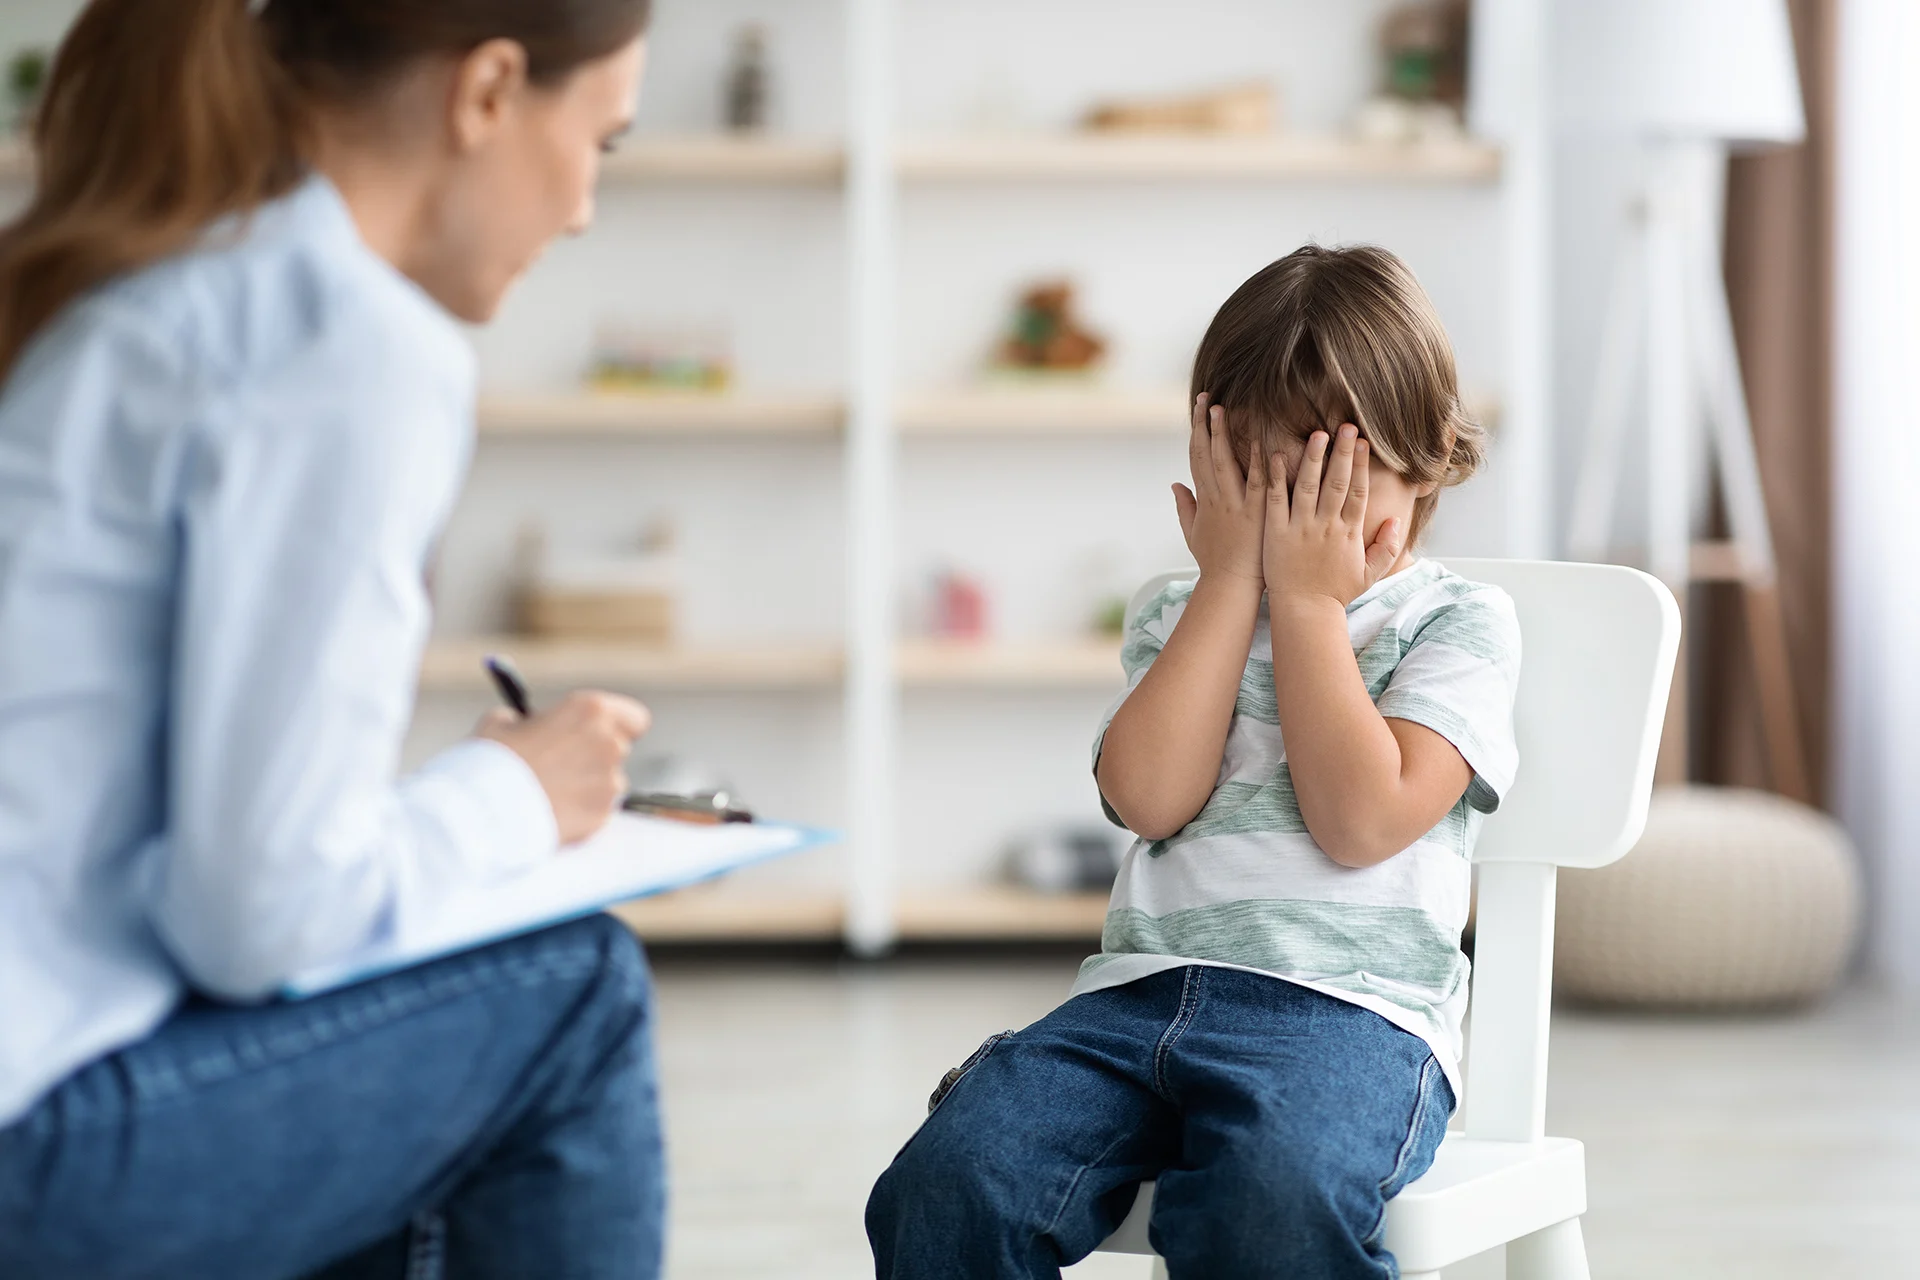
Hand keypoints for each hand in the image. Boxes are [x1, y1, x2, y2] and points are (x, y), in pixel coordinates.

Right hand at [477, 690, 650, 843]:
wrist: (481, 811)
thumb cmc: (490, 761)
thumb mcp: (502, 722)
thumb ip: (529, 720)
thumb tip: (531, 724)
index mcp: (591, 712)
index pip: (634, 718)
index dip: (620, 726)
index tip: (602, 733)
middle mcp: (610, 745)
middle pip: (618, 750)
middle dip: (595, 756)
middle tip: (562, 764)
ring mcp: (609, 784)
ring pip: (607, 783)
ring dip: (587, 786)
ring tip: (548, 792)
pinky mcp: (601, 817)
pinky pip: (596, 811)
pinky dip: (579, 812)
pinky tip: (550, 811)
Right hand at [1173, 394, 1266, 585]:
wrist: (1231, 587)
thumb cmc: (1215, 563)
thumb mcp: (1193, 534)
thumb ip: (1184, 507)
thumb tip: (1174, 484)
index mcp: (1203, 500)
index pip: (1196, 458)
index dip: (1197, 432)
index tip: (1199, 409)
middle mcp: (1216, 499)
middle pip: (1207, 454)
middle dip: (1205, 425)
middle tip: (1207, 397)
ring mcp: (1235, 506)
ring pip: (1225, 464)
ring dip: (1223, 436)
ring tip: (1221, 410)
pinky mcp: (1256, 515)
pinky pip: (1257, 483)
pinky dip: (1257, 462)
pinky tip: (1258, 441)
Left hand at [1264, 425, 1403, 607]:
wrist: (1304, 612)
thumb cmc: (1335, 592)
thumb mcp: (1368, 573)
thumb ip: (1387, 548)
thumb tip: (1398, 522)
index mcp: (1349, 533)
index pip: (1358, 491)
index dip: (1361, 465)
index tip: (1363, 442)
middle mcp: (1326, 526)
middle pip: (1337, 483)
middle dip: (1342, 453)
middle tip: (1346, 426)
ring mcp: (1300, 528)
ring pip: (1308, 486)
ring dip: (1312, 459)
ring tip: (1317, 434)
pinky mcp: (1276, 532)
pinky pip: (1276, 501)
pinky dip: (1276, 478)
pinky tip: (1275, 456)